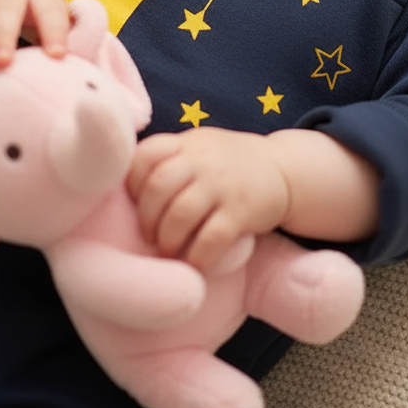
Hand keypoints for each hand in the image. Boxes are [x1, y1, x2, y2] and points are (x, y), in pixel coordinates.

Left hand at [126, 127, 290, 272]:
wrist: (282, 169)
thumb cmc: (227, 164)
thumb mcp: (198, 148)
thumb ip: (168, 160)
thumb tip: (124, 190)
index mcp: (186, 143)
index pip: (145, 155)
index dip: (132, 183)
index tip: (134, 204)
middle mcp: (202, 159)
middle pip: (158, 186)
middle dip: (146, 218)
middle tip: (149, 237)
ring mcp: (222, 184)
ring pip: (180, 214)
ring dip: (167, 240)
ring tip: (168, 251)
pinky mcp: (242, 211)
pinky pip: (211, 238)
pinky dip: (197, 256)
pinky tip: (194, 263)